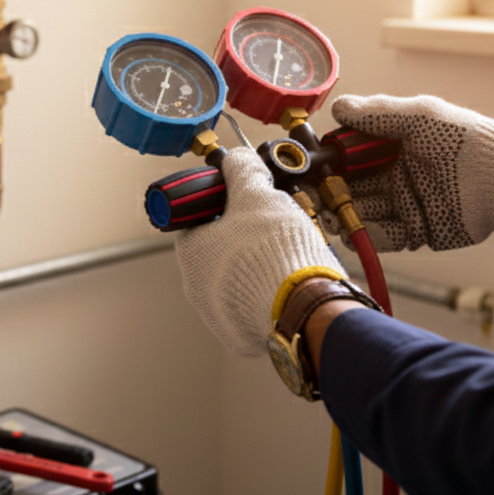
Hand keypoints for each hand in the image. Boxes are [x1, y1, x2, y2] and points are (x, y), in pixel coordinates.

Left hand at [175, 147, 344, 356]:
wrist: (303, 307)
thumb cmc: (273, 251)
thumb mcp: (256, 195)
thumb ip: (243, 172)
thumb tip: (237, 159)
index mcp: (190, 251)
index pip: (200, 221)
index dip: (225, 208)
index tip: (247, 204)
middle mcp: (195, 287)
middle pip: (220, 252)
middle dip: (246, 239)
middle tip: (274, 228)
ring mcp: (217, 315)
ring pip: (238, 281)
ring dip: (260, 267)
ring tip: (288, 256)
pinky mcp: (242, 336)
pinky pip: (254, 306)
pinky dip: (270, 295)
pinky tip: (291, 283)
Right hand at [321, 94, 493, 251]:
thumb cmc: (464, 138)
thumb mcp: (417, 115)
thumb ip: (376, 113)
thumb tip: (339, 107)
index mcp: (395, 148)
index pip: (352, 157)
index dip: (330, 163)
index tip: (311, 168)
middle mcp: (398, 177)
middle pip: (353, 188)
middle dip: (329, 193)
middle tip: (309, 198)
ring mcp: (408, 205)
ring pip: (365, 212)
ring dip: (343, 215)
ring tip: (324, 216)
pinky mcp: (420, 231)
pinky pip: (387, 236)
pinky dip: (367, 235)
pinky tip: (350, 233)